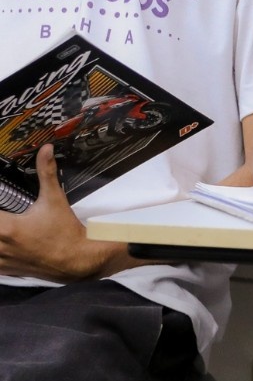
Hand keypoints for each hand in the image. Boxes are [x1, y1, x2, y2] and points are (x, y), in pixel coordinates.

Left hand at [0, 145, 127, 280]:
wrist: (77, 259)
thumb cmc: (65, 231)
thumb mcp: (55, 199)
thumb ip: (46, 172)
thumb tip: (46, 150)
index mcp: (7, 228)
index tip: (2, 201)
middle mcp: (0, 246)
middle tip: (3, 216)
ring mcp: (1, 261)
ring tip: (2, 227)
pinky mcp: (5, 270)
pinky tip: (3, 243)